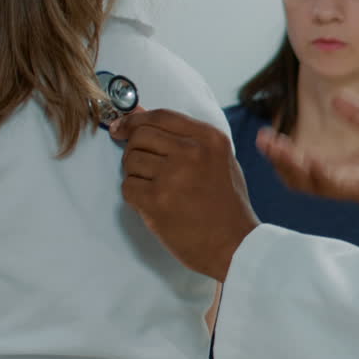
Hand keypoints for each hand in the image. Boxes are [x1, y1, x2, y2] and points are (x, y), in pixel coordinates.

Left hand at [109, 109, 258, 280]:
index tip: (123, 128)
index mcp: (210, 139)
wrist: (235, 244)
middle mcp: (192, 152)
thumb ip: (184, 137)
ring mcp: (173, 176)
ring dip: (134, 173)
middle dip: (133, 148)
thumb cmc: (227, 204)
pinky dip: (133, 194)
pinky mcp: (157, 200)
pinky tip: (151, 203)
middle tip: (141, 165)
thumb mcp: (218, 161)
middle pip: (141, 135)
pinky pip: (127, 186)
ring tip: (153, 187)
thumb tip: (138, 114)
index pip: (161, 116)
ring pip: (130, 160)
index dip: (136, 120)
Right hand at [257, 91, 358, 243]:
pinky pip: (347, 187)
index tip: (264, 136)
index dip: (282, 155)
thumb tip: (335, 97)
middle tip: (262, 142)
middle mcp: (347, 184)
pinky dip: (328, 177)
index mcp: (346, 171)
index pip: (304, 167)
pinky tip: (314, 162)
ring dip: (297, 168)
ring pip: (318, 185)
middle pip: (303, 181)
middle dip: (280, 162)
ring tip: (279, 149)